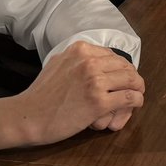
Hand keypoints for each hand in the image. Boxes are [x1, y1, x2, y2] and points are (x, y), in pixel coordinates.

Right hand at [0, 42, 144, 149]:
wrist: (28, 116)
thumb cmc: (41, 95)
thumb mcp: (58, 63)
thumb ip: (77, 60)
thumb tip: (97, 61)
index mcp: (80, 49)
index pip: (113, 55)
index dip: (122, 68)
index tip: (123, 78)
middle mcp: (89, 61)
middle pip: (125, 66)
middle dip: (132, 78)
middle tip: (134, 89)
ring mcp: (94, 80)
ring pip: (131, 80)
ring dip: (138, 90)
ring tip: (136, 97)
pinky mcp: (98, 101)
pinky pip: (129, 98)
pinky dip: (136, 101)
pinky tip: (134, 105)